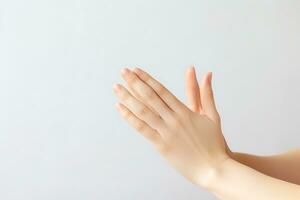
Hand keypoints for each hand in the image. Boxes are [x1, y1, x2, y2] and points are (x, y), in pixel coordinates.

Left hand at [113, 67, 229, 186]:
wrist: (213, 169)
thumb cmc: (214, 144)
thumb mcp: (213, 116)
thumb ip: (207, 95)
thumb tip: (207, 74)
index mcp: (184, 111)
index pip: (162, 90)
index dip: (148, 79)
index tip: (137, 71)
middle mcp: (173, 119)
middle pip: (150, 96)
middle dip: (135, 82)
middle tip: (123, 72)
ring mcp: (166, 132)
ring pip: (143, 111)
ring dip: (128, 97)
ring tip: (117, 87)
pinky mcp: (161, 145)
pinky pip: (142, 129)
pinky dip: (130, 118)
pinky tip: (120, 108)